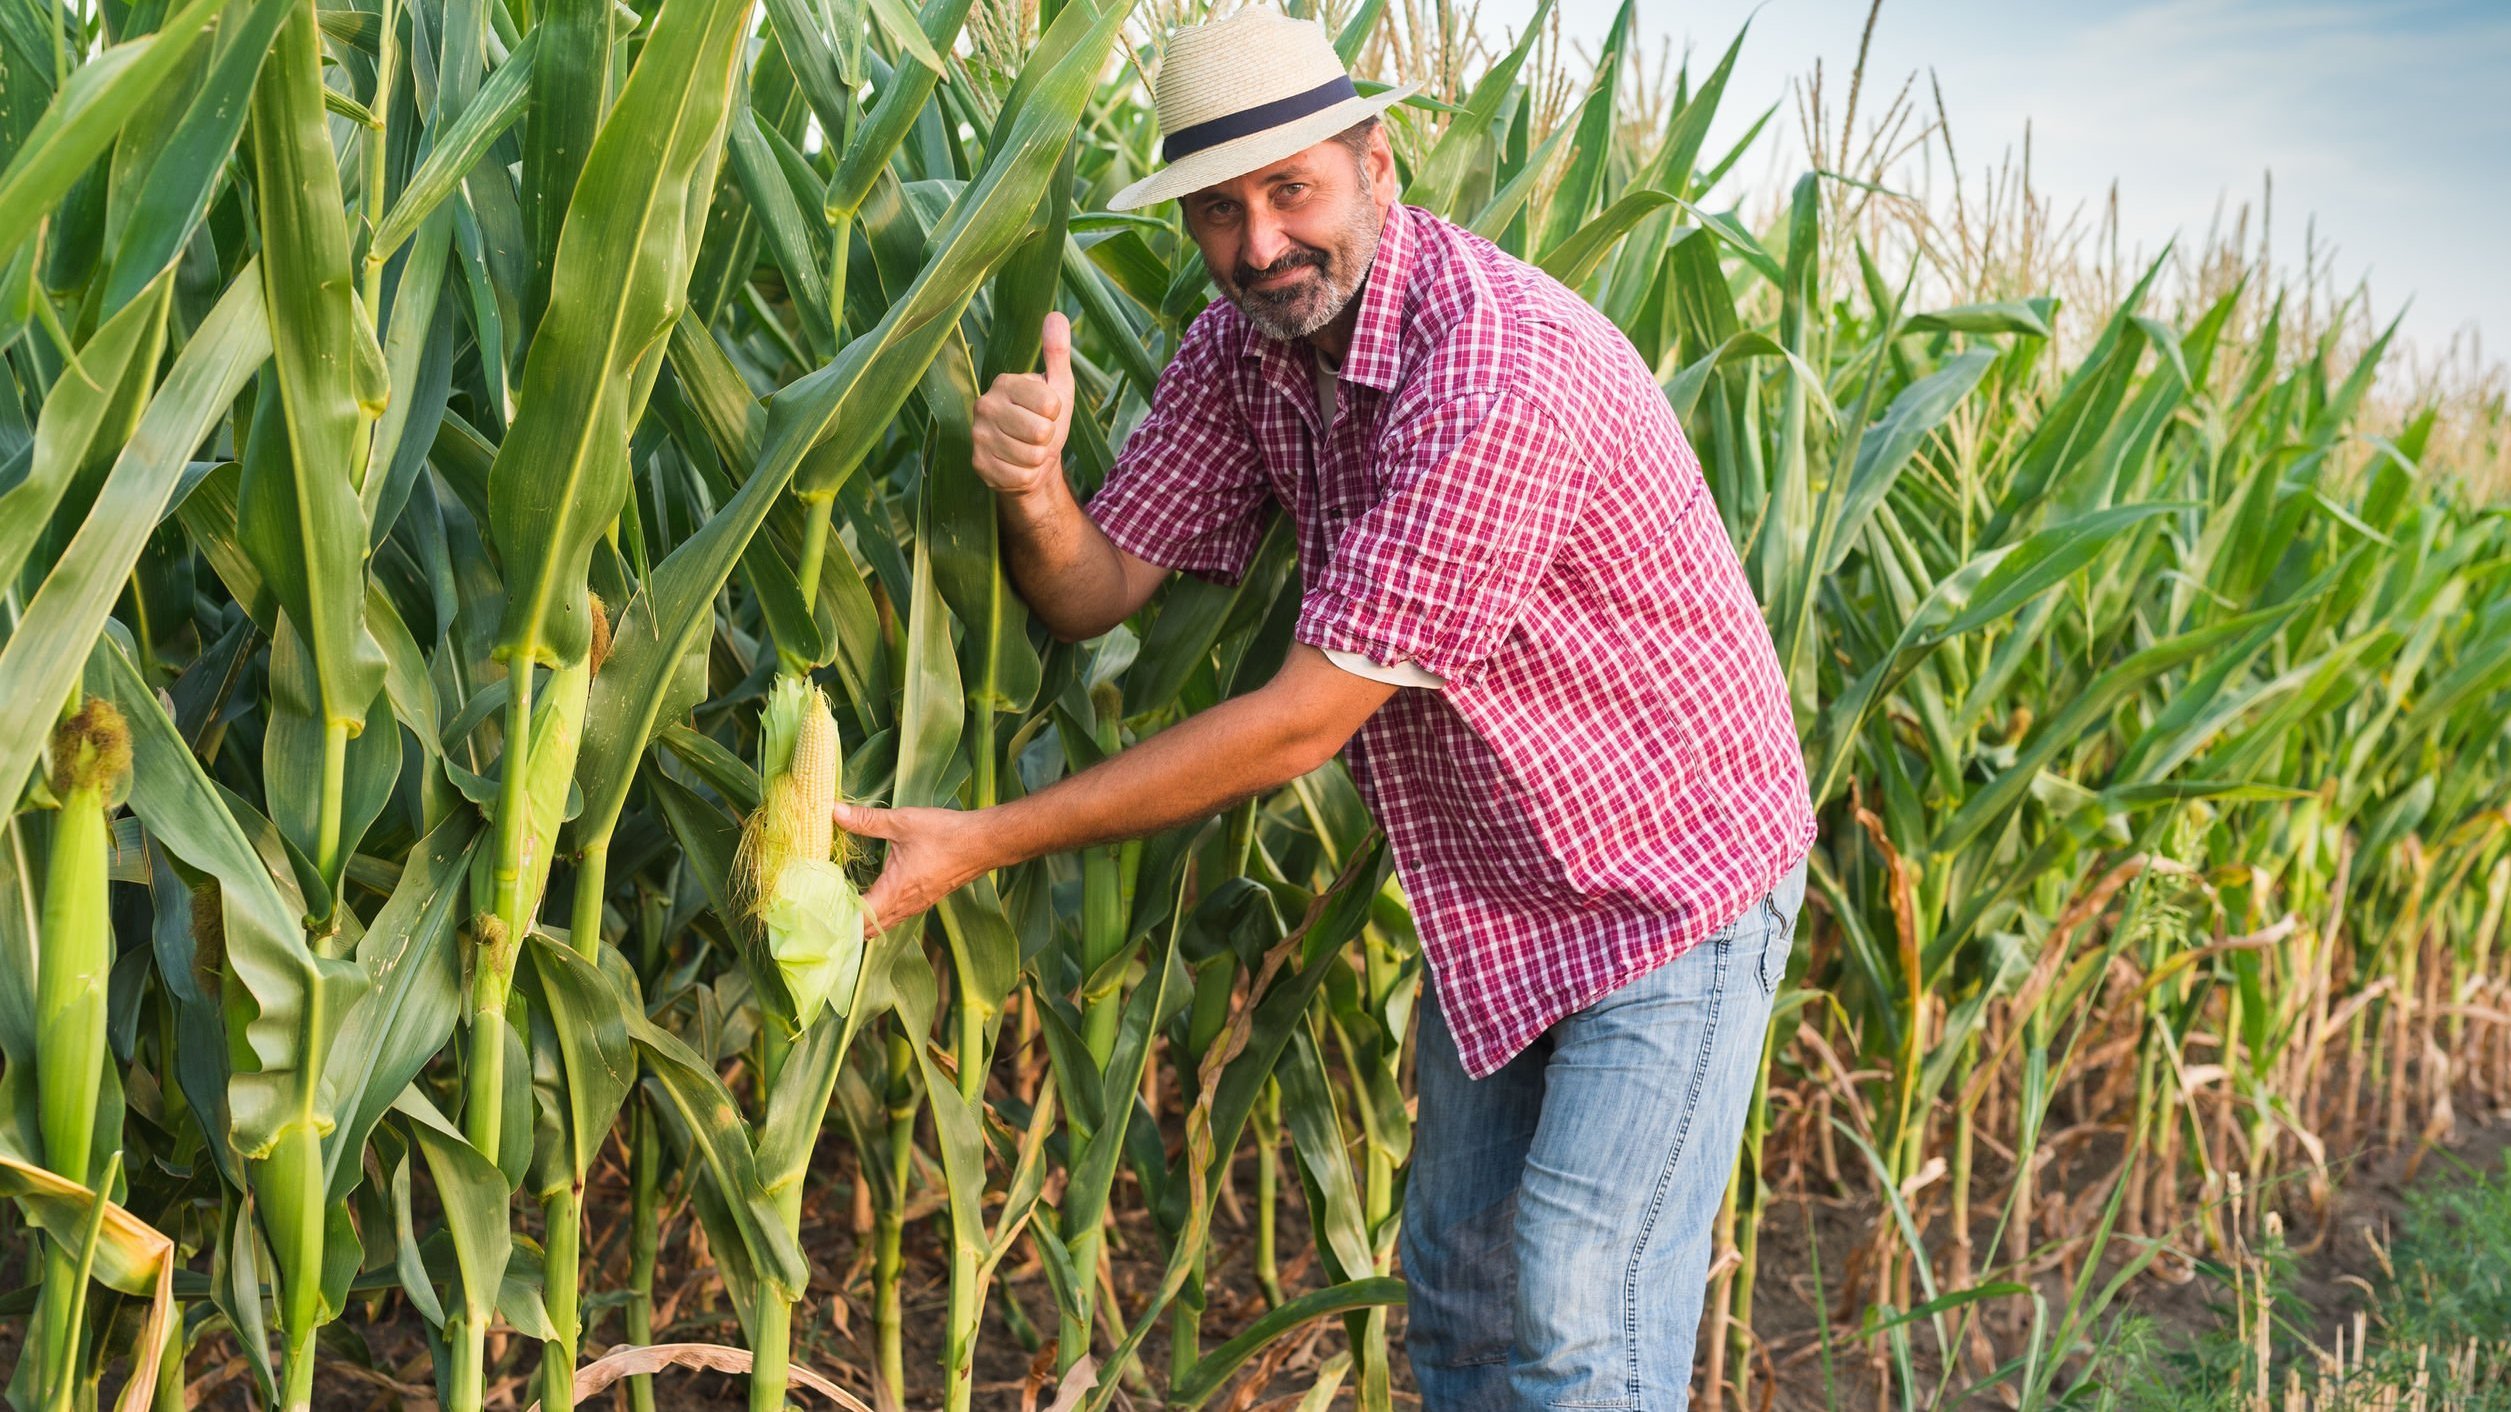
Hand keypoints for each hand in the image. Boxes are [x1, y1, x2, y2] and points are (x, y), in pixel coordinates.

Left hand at [834, 802, 1002, 932]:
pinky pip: (894, 915)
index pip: (858, 920)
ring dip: (862, 920)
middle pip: (868, 930)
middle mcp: (905, 906)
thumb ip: (866, 820)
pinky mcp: (924, 898)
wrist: (984, 842)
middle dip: (844, 924)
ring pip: (882, 924)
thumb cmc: (946, 834)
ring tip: (838, 905)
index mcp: (895, 892)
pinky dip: (877, 912)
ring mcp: (916, 905)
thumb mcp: (903, 822)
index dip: (836, 920)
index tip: (815, 912)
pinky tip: (869, 894)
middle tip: (820, 910)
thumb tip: (833, 811)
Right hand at [970, 311, 1073, 499]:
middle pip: (1040, 432)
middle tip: (1037, 435)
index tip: (1046, 413)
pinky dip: (1026, 475)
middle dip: (1048, 439)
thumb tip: (1056, 316)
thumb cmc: (1045, 420)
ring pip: (1031, 456)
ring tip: (1029, 450)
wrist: (1029, 461)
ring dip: (1038, 459)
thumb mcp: (1058, 386)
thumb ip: (1057, 353)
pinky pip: (1020, 476)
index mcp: (1005, 383)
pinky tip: (1017, 465)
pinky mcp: (978, 464)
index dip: (1056, 414)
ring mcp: (978, 435)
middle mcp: (984, 405)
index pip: (1049, 404)